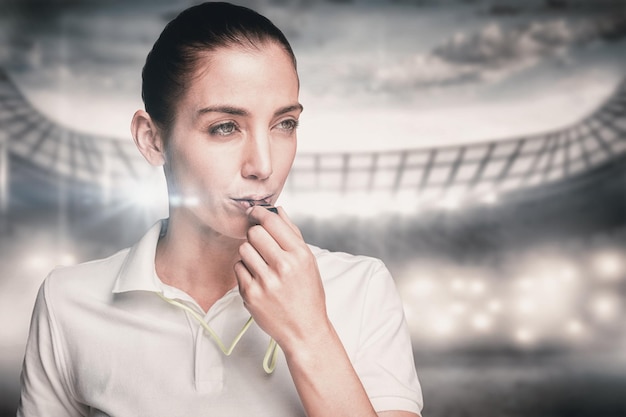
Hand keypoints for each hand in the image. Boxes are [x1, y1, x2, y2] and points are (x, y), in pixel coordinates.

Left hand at [234, 206, 328, 350]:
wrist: (304, 329)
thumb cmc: (308, 293)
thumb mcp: (308, 261)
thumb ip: (291, 233)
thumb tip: (276, 210)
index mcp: (300, 255)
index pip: (272, 222)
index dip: (260, 213)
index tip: (255, 213)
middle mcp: (283, 267)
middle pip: (254, 233)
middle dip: (255, 235)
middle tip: (261, 243)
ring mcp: (266, 282)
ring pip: (244, 249)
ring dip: (249, 252)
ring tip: (261, 263)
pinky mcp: (251, 295)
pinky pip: (238, 268)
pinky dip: (245, 270)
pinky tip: (258, 278)